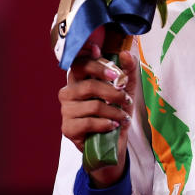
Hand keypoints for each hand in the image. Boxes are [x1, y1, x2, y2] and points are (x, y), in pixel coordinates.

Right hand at [58, 37, 138, 187]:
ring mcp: (66, 110)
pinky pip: (88, 122)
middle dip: (114, 92)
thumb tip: (125, 53)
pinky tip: (113, 125)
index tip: (113, 70)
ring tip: (123, 117)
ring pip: (94, 106)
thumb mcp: (127, 89)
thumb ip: (127, 70)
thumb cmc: (116, 111)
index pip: (80, 64)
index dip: (94, 63)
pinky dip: (106, 123)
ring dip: (114, 112)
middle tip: (127, 99)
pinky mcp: (68, 128)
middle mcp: (69, 92)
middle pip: (90, 85)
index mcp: (79, 79)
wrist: (112, 142)